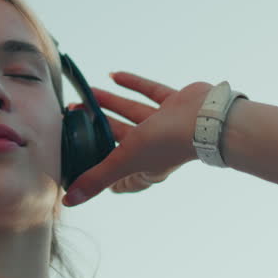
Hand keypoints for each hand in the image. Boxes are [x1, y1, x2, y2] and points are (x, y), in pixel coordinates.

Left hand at [62, 71, 212, 205]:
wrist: (209, 119)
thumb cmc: (168, 143)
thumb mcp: (125, 160)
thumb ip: (97, 178)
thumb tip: (69, 201)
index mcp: (143, 167)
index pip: (116, 175)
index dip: (98, 171)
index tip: (78, 161)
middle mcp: (154, 148)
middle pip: (118, 138)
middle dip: (96, 128)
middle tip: (74, 115)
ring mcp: (166, 125)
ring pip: (131, 113)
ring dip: (110, 103)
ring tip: (87, 92)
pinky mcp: (175, 104)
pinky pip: (149, 92)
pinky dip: (132, 84)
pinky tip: (113, 75)